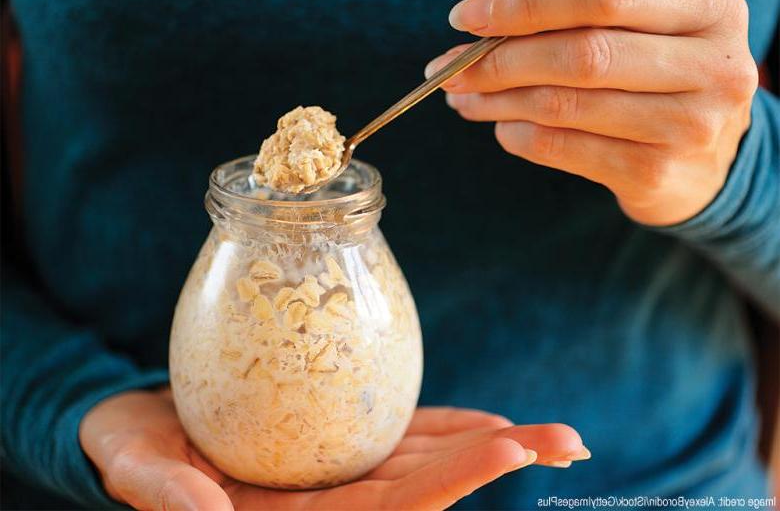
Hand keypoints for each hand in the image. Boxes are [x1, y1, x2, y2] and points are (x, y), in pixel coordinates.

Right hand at [80, 388, 587, 509]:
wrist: (134, 427)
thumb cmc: (128, 450)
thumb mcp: (137, 469)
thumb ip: (170, 496)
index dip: (447, 484)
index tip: (504, 446)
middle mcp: (328, 503)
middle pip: (424, 487)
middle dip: (492, 466)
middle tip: (562, 439)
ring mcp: (336, 472)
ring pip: (422, 462)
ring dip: (486, 449)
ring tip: (550, 435)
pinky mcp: (333, 440)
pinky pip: (399, 437)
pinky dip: (445, 430)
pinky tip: (489, 424)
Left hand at [428, 0, 757, 225]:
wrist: (704, 165)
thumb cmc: (658, 78)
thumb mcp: (639, 29)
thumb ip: (577, 12)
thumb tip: (484, 9)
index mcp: (708, 5)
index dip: (525, 3)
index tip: (467, 15)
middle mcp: (712, 63)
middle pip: (583, 53)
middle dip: (501, 58)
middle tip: (450, 66)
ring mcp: (688, 124)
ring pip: (565, 104)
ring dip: (497, 99)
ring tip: (462, 96)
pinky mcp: (654, 172)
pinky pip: (563, 148)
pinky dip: (518, 135)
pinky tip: (500, 125)